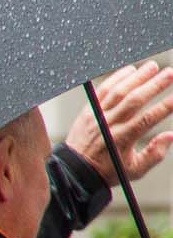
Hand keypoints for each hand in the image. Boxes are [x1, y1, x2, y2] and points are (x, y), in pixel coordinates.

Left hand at [65, 62, 172, 185]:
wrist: (75, 170)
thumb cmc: (108, 170)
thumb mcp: (134, 170)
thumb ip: (154, 154)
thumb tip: (171, 136)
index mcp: (122, 139)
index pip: (148, 119)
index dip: (165, 106)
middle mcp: (109, 125)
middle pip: (134, 100)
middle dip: (154, 85)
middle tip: (170, 73)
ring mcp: (97, 116)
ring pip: (118, 92)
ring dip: (137, 77)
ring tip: (153, 67)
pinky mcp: (88, 110)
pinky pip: (102, 91)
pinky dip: (115, 78)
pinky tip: (129, 70)